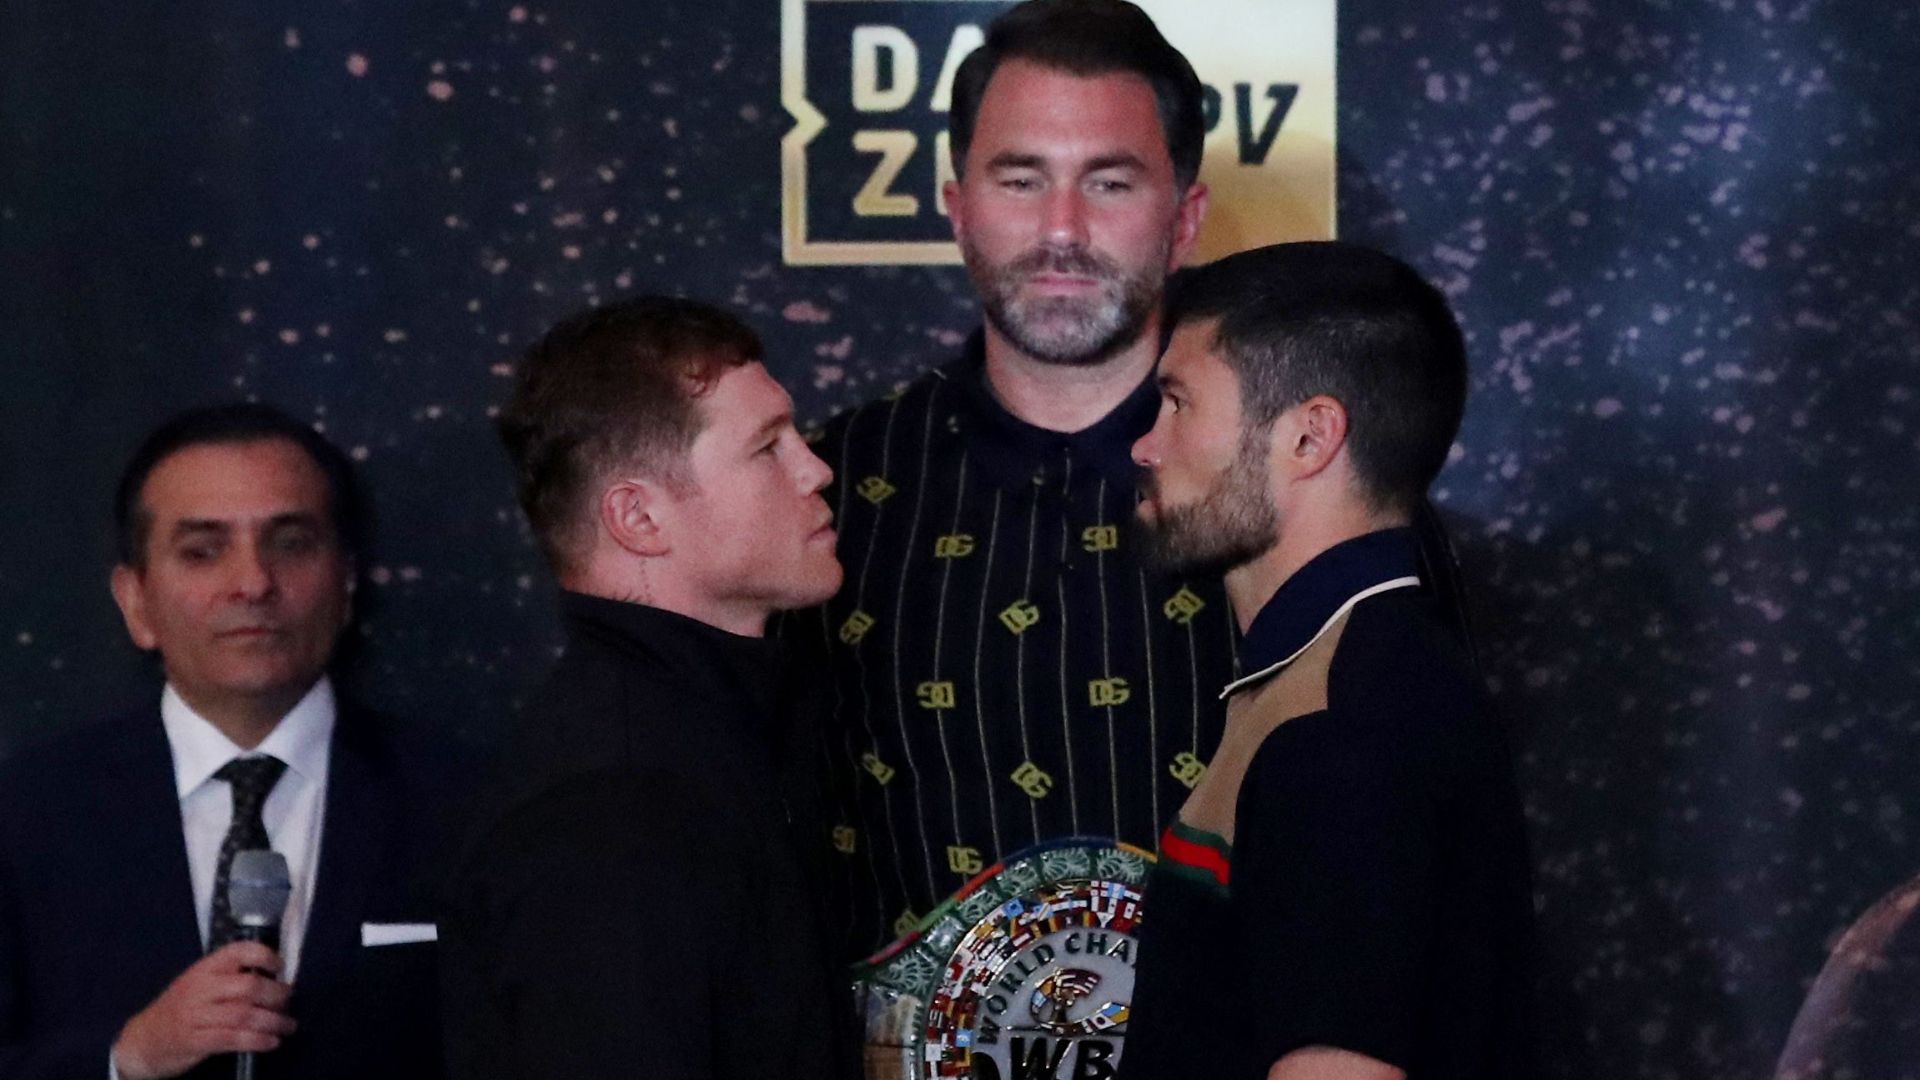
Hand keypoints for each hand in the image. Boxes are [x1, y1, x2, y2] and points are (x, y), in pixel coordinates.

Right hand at [110, 942, 295, 1079]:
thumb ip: (230, 978)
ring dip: (273, 1021)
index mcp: (205, 969)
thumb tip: (274, 977)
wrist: (143, 1040)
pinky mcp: (195, 1041)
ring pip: (244, 1014)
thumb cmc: (180, 1009)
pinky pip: (233, 1039)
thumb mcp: (200, 984)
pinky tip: (272, 1041)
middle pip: (248, 986)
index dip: (264, 955)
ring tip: (288, 1025)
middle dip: (276, 995)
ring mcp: (196, 1015)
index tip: (280, 966)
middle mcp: (201, 988)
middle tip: (288, 1001)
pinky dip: (258, 1040)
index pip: (237, 951)